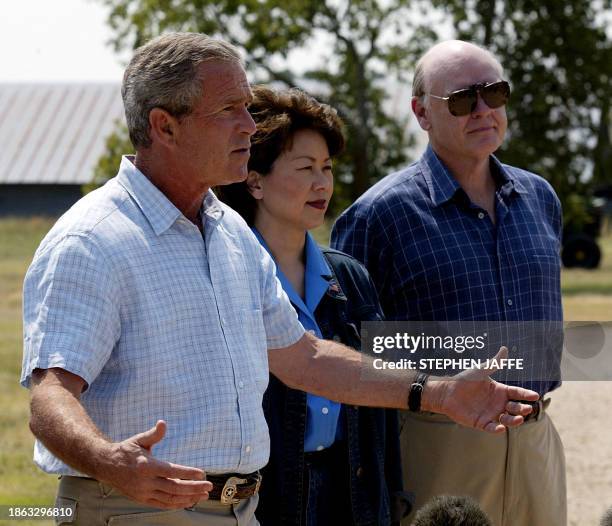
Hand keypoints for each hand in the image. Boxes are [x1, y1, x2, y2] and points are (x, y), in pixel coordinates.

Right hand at [96, 420, 212, 508]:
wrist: (106, 466)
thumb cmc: (126, 451)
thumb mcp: (139, 439)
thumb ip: (153, 434)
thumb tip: (163, 423)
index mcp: (146, 466)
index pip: (171, 471)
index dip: (187, 473)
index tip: (202, 473)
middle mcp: (145, 482)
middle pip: (174, 488)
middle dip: (193, 488)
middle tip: (209, 485)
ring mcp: (144, 493)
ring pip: (170, 499)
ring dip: (189, 498)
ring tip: (203, 495)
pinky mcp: (142, 499)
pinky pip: (163, 504)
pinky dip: (177, 504)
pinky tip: (189, 501)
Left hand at [423, 347, 539, 432]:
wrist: (446, 391)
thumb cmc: (464, 379)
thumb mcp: (480, 371)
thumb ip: (494, 362)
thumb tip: (504, 348)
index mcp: (500, 391)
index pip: (517, 393)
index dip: (526, 394)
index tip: (535, 395)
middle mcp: (498, 403)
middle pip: (515, 408)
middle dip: (522, 409)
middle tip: (526, 408)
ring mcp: (491, 414)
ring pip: (508, 420)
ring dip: (514, 420)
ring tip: (518, 418)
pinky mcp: (482, 423)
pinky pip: (492, 427)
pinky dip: (497, 429)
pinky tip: (500, 427)